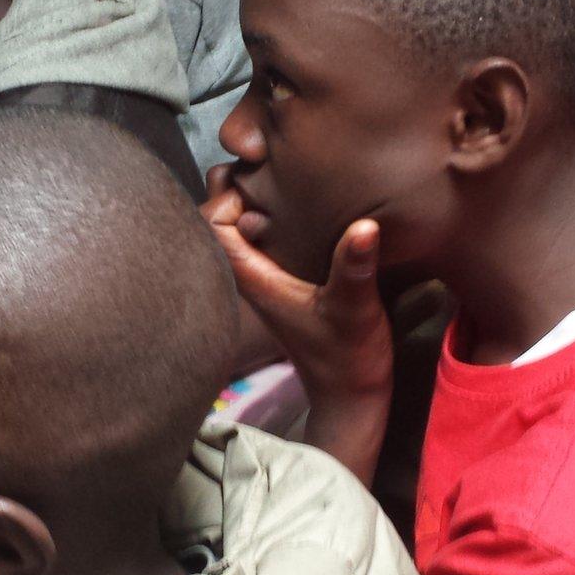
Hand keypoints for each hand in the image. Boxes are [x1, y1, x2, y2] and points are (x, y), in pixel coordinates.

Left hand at [204, 179, 390, 481]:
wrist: (352, 397)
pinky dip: (275, 221)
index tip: (265, 191)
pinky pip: (265, 242)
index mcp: (254, 279)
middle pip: (220, 222)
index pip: (210, 226)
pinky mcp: (285, 284)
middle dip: (239, 193)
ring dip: (258, 206)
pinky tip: (304, 211)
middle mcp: (252, 277)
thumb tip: (364, 226)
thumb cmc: (348, 357)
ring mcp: (267, 281)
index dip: (227, 200)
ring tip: (289, 187)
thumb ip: (354, 268)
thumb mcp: (355, 308)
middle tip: (274, 177)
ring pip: (242, 231)